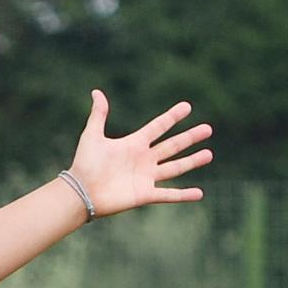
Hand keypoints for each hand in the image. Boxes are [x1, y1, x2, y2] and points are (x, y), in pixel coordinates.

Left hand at [67, 91, 211, 215]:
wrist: (79, 192)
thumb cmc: (84, 164)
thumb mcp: (92, 136)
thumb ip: (98, 115)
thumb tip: (96, 92)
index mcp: (134, 144)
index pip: (158, 127)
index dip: (172, 117)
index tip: (187, 106)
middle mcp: (143, 160)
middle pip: (172, 146)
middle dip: (190, 138)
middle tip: (208, 129)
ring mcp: (145, 177)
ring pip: (175, 168)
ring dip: (192, 162)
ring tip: (209, 154)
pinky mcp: (144, 194)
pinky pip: (168, 195)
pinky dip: (183, 195)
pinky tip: (199, 194)